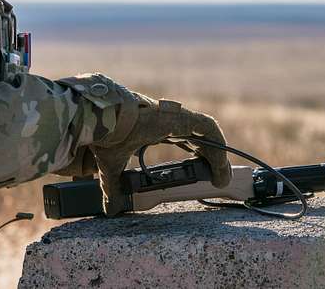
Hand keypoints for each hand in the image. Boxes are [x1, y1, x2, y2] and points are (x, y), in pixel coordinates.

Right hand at [90, 93, 229, 215]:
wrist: (102, 119)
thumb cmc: (106, 136)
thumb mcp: (111, 165)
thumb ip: (113, 186)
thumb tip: (110, 208)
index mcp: (156, 128)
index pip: (184, 139)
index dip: (196, 154)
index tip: (202, 171)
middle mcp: (169, 122)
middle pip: (199, 139)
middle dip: (211, 158)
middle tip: (217, 179)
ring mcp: (176, 118)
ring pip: (207, 134)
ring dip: (217, 156)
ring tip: (222, 179)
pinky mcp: (181, 117)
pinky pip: (208, 127)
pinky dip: (218, 145)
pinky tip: (220, 166)